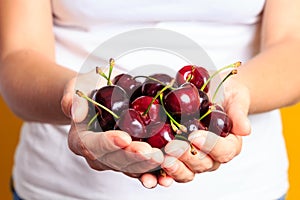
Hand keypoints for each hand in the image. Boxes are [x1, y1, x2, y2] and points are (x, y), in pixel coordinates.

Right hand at [61, 71, 163, 187]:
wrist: (99, 98)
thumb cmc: (89, 89)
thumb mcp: (77, 87)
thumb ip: (73, 97)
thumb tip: (71, 106)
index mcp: (81, 140)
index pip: (92, 145)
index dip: (108, 143)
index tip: (124, 138)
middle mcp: (96, 155)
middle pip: (114, 160)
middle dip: (134, 158)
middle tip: (152, 153)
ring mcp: (114, 160)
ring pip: (130, 168)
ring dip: (147, 167)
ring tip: (164, 161)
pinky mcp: (129, 160)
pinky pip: (141, 169)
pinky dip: (154, 172)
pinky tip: (168, 174)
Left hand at [159, 78, 250, 182]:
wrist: (211, 92)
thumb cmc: (225, 94)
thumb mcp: (236, 97)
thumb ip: (238, 112)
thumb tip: (245, 129)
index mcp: (229, 144)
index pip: (224, 151)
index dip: (210, 146)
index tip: (195, 137)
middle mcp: (212, 155)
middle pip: (203, 163)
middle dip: (187, 156)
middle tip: (173, 147)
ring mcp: (195, 157)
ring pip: (187, 170)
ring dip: (175, 167)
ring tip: (163, 159)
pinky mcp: (178, 156)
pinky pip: (172, 169)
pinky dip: (162, 173)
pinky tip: (153, 171)